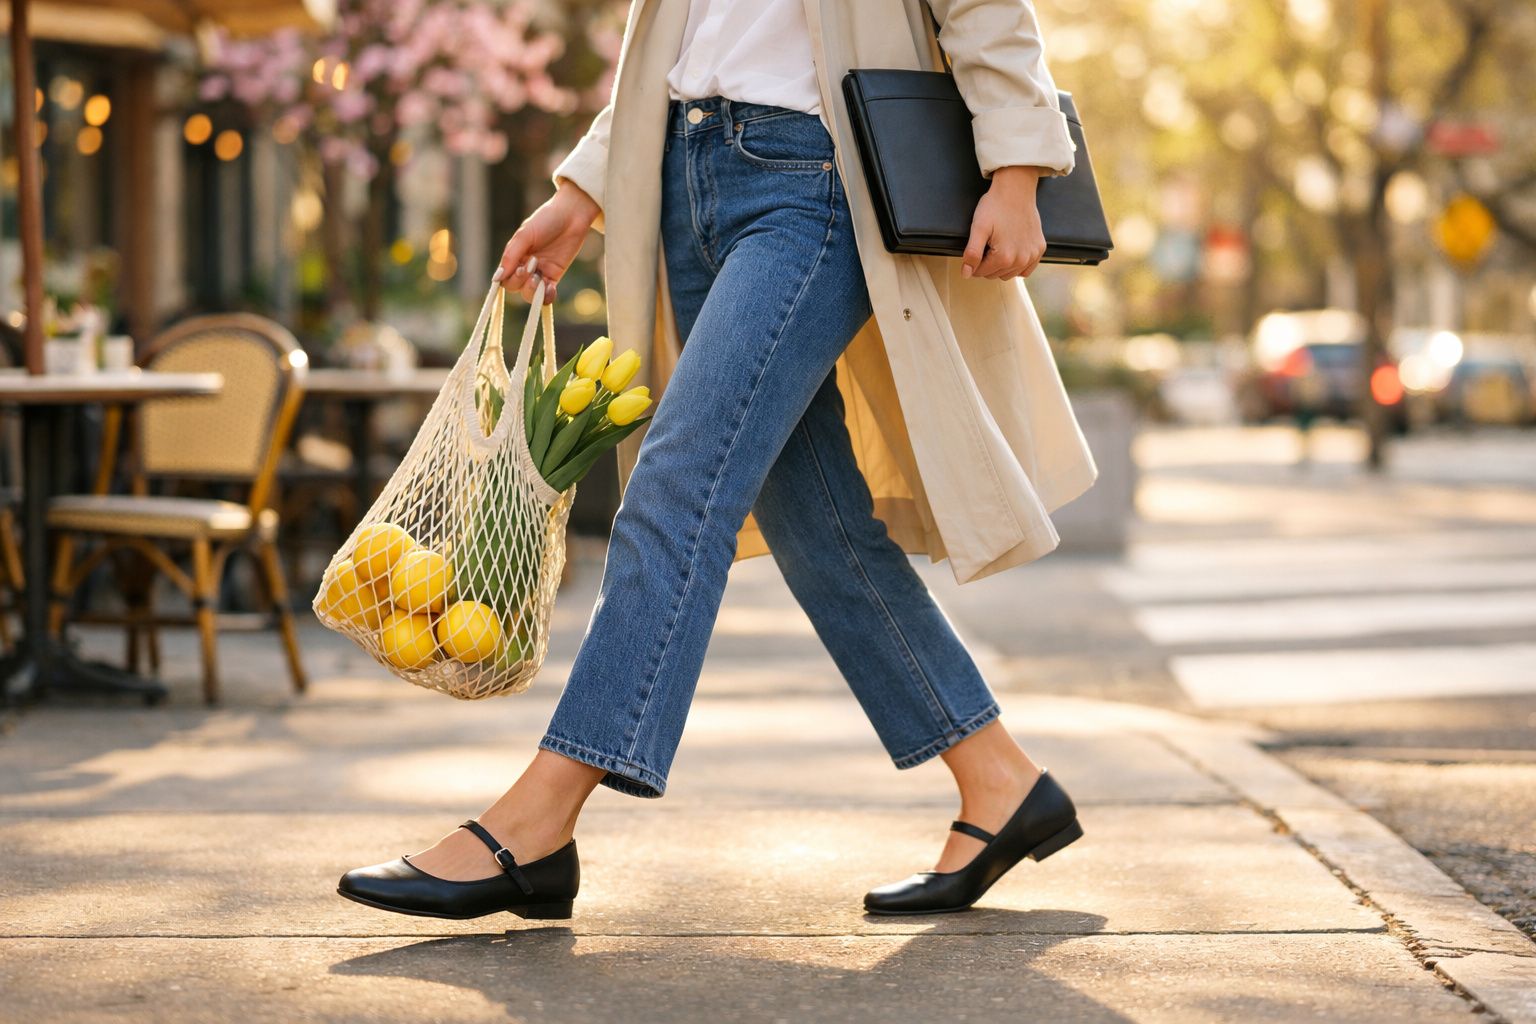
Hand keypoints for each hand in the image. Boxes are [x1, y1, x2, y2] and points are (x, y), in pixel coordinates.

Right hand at [495, 182, 600, 301]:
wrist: (572, 215)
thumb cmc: (546, 219)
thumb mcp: (525, 235)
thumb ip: (511, 256)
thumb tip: (497, 278)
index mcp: (514, 255)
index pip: (504, 277)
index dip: (510, 278)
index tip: (520, 268)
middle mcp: (525, 266)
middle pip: (515, 287)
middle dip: (520, 281)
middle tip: (532, 265)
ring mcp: (540, 272)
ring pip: (529, 294)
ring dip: (532, 291)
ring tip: (540, 278)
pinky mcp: (555, 276)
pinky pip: (546, 294)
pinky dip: (546, 296)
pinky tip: (550, 287)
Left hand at [962, 165, 1048, 280]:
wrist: (1016, 190)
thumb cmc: (995, 206)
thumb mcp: (978, 228)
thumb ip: (972, 253)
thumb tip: (966, 274)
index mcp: (1004, 257)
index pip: (980, 272)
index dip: (973, 261)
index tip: (976, 247)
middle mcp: (1021, 260)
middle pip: (994, 274)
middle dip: (987, 263)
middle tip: (988, 243)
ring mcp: (1032, 255)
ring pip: (1009, 274)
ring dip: (1001, 265)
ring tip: (999, 245)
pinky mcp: (1039, 249)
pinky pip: (1026, 269)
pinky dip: (1017, 265)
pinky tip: (1012, 251)